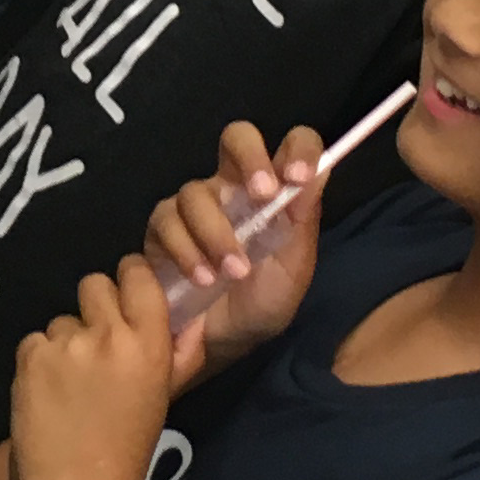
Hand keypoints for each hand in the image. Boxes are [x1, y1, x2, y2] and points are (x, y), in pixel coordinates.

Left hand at [4, 263, 187, 479]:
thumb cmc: (129, 448)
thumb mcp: (164, 396)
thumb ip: (181, 355)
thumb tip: (193, 320)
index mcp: (150, 343)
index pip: (137, 275)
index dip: (129, 281)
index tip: (125, 299)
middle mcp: (109, 335)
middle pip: (95, 284)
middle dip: (95, 307)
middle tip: (95, 343)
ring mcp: (66, 344)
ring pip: (63, 319)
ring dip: (66, 341)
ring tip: (70, 381)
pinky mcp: (30, 357)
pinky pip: (35, 340)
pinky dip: (40, 360)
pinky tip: (48, 391)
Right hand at [133, 117, 316, 364]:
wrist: (228, 341)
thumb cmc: (266, 300)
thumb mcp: (294, 267)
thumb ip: (303, 222)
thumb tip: (317, 175)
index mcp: (276, 192)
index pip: (292, 145)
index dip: (298, 149)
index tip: (299, 177)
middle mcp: (234, 187)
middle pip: (236, 138)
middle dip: (249, 158)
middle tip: (261, 194)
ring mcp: (195, 206)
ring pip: (197, 191)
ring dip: (217, 232)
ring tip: (234, 272)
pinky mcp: (162, 231)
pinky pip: (166, 223)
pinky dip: (185, 251)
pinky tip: (202, 278)